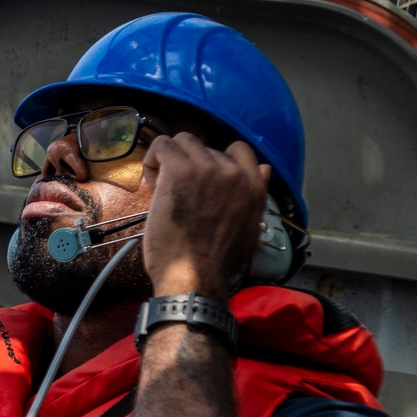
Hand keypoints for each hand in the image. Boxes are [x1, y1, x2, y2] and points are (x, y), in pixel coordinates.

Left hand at [140, 133, 268, 299]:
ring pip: (182, 142)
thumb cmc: (216, 261)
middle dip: (189, 165)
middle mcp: (233, 172)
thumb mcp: (249, 229)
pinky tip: (151, 183)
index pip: (238, 150)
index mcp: (253, 186)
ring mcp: (206, 168)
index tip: (201, 182)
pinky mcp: (179, 169)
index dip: (215, 161)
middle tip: (177, 193)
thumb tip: (265, 170)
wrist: (194, 275)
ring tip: (163, 188)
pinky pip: (161, 146)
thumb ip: (254, 196)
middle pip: (204, 147)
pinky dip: (152, 160)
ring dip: (170, 160)